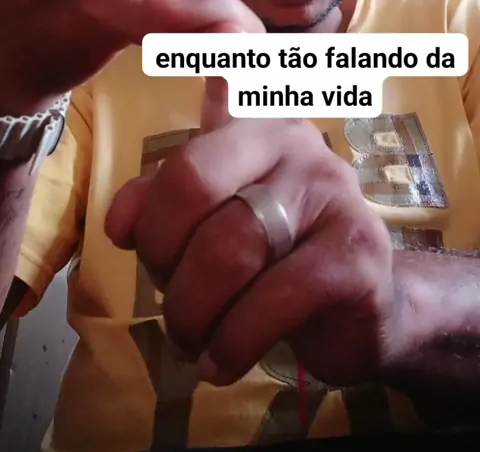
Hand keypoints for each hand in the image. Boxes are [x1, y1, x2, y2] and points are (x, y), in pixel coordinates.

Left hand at [106, 86, 393, 387]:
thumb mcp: (215, 218)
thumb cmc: (276, 253)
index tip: (134, 250)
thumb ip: (164, 204)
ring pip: (231, 249)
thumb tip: (120, 220)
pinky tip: (222, 363)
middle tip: (172, 303)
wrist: (362, 304)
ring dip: (193, 312)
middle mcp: (299, 147)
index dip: (149, 218)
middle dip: (165, 262)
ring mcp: (335, 195)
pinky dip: (234, 342)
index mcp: (258, 129)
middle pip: (197, 191)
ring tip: (191, 340)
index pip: (183, 163)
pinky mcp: (356, 254)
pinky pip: (275, 299)